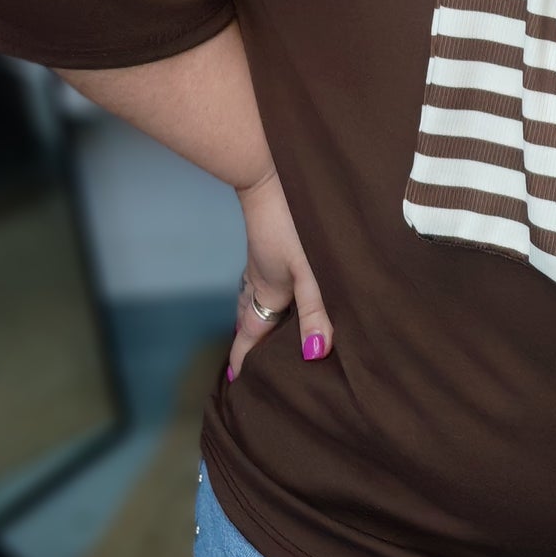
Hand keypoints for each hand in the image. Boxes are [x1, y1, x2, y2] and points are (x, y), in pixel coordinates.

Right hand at [228, 166, 334, 379]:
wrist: (275, 170)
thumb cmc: (295, 222)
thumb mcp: (311, 270)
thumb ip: (316, 311)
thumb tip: (314, 355)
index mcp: (266, 292)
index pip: (249, 336)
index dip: (245, 361)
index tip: (239, 386)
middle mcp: (260, 279)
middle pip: (252, 319)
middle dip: (253, 344)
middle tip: (258, 368)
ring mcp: (264, 258)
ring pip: (259, 296)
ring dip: (263, 318)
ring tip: (273, 336)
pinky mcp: (273, 241)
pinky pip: (267, 277)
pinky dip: (273, 293)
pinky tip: (289, 288)